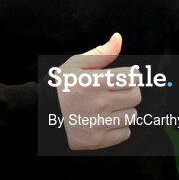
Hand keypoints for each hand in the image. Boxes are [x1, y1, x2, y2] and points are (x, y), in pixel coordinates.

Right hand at [56, 32, 141, 149]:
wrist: (42, 116)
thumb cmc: (61, 87)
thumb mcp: (75, 65)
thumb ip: (100, 53)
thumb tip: (118, 38)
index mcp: (93, 82)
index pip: (132, 77)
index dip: (132, 74)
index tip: (125, 76)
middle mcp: (98, 104)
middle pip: (136, 96)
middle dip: (129, 91)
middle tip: (117, 91)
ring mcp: (98, 124)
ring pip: (132, 115)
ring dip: (124, 110)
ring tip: (108, 106)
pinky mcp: (98, 141)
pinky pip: (125, 133)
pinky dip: (119, 127)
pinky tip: (105, 121)